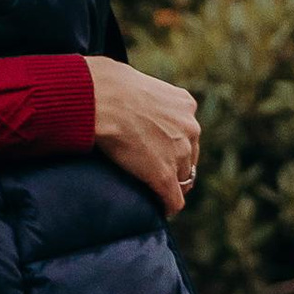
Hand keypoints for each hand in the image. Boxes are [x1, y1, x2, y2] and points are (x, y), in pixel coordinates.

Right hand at [86, 56, 201, 215]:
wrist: (104, 99)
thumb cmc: (110, 85)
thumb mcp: (141, 83)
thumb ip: (147, 98)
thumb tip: (128, 98)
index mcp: (185, 104)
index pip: (188, 133)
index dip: (175, 145)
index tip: (161, 152)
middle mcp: (190, 128)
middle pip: (189, 157)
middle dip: (176, 165)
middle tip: (157, 173)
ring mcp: (180, 153)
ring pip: (183, 179)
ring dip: (171, 185)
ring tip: (157, 193)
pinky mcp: (165, 176)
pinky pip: (174, 200)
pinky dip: (167, 207)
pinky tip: (159, 210)